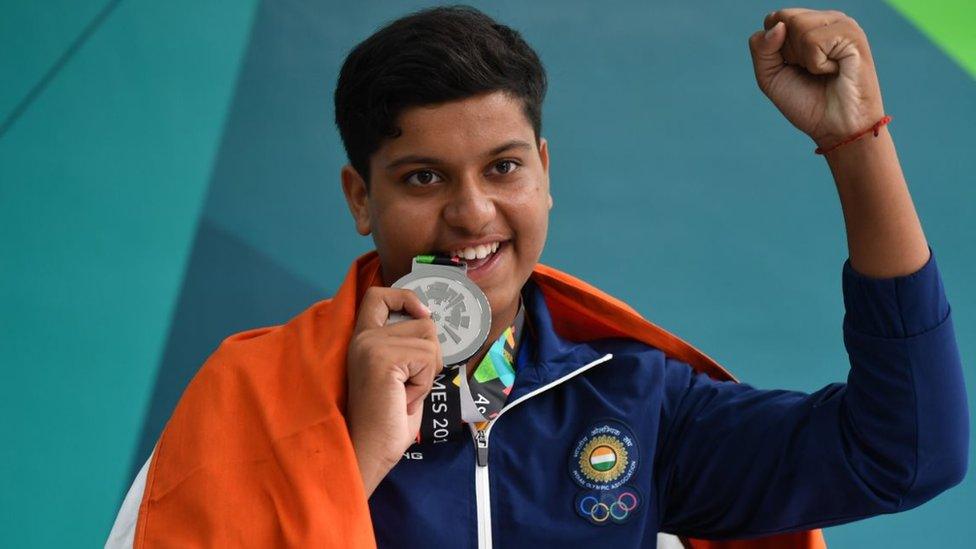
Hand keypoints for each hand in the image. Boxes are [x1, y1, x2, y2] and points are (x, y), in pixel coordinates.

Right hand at [346, 287, 442, 495]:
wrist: (370, 450)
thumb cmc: (387, 420)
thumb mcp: (399, 374)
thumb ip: (407, 347)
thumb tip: (432, 324)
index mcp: (363, 339)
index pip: (378, 295)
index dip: (405, 297)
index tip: (422, 315)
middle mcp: (363, 337)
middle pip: (423, 322)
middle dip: (430, 356)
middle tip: (409, 386)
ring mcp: (371, 346)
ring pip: (430, 340)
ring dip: (427, 373)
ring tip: (404, 394)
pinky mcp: (383, 359)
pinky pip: (427, 359)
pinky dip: (424, 384)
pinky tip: (404, 399)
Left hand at [748, 8, 884, 147]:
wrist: (837, 128)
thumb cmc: (807, 102)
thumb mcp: (771, 76)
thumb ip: (761, 48)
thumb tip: (777, 25)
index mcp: (809, 25)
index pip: (773, 19)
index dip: (774, 49)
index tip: (795, 68)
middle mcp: (825, 19)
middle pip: (783, 18)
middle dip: (787, 53)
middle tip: (811, 71)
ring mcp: (841, 24)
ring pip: (797, 25)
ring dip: (803, 58)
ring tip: (824, 71)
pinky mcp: (852, 34)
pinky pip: (812, 40)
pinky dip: (816, 63)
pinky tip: (834, 71)